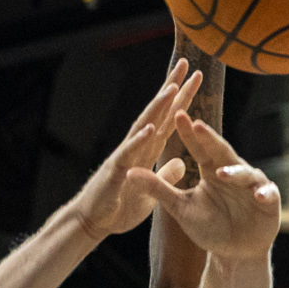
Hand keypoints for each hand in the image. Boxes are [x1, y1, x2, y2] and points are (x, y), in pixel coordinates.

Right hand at [70, 60, 201, 239]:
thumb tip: (181, 162)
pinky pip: (129, 154)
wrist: (93, 223)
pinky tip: (151, 127)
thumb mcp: (152, 192)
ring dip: (157, 108)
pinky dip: (139, 141)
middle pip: (158, 114)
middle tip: (185, 64)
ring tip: (172, 88)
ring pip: (143, 126)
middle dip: (172, 89)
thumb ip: (166, 176)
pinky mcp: (115, 172)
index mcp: (147, 151)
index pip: (169, 119)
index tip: (195, 77)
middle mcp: (136, 148)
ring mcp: (125, 157)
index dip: (182, 99)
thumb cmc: (119, 207)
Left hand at [131, 112, 279, 260]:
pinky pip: (267, 193)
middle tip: (197, 125)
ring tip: (221, 173)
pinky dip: (263, 192)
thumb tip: (129, 172)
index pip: (199, 147)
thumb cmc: (209, 226)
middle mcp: (233, 171)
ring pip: (244, 172)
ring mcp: (252, 185)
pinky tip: (258, 194)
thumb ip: (158, 189)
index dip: (188, 133)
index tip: (176, 115)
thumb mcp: (180, 208)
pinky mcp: (269, 200)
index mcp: (211, 168)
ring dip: (234, 172)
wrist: (234, 252)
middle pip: (222, 152)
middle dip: (211, 139)